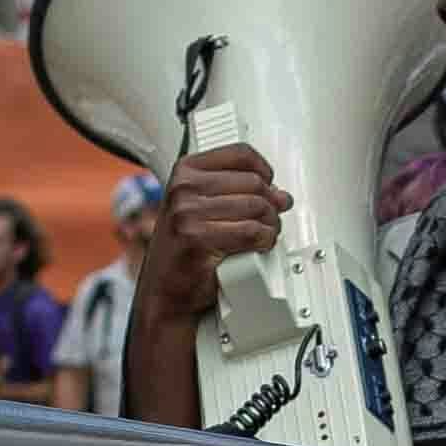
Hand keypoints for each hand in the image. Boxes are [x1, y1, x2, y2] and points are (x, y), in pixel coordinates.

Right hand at [134, 141, 279, 324]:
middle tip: (268, 221)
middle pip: (254, 183)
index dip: (264, 170)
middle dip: (270, 205)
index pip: (240, 154)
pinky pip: (252, 232)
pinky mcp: (198, 238)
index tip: (268, 184)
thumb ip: (238, 195)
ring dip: (270, 225)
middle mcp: (184, 188)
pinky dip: (264, 241)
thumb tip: (280, 195)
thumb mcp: (203, 209)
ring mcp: (188, 213)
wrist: (165, 290)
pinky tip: (258, 247)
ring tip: (263, 236)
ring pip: (257, 207)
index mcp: (185, 172)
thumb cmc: (184, 251)